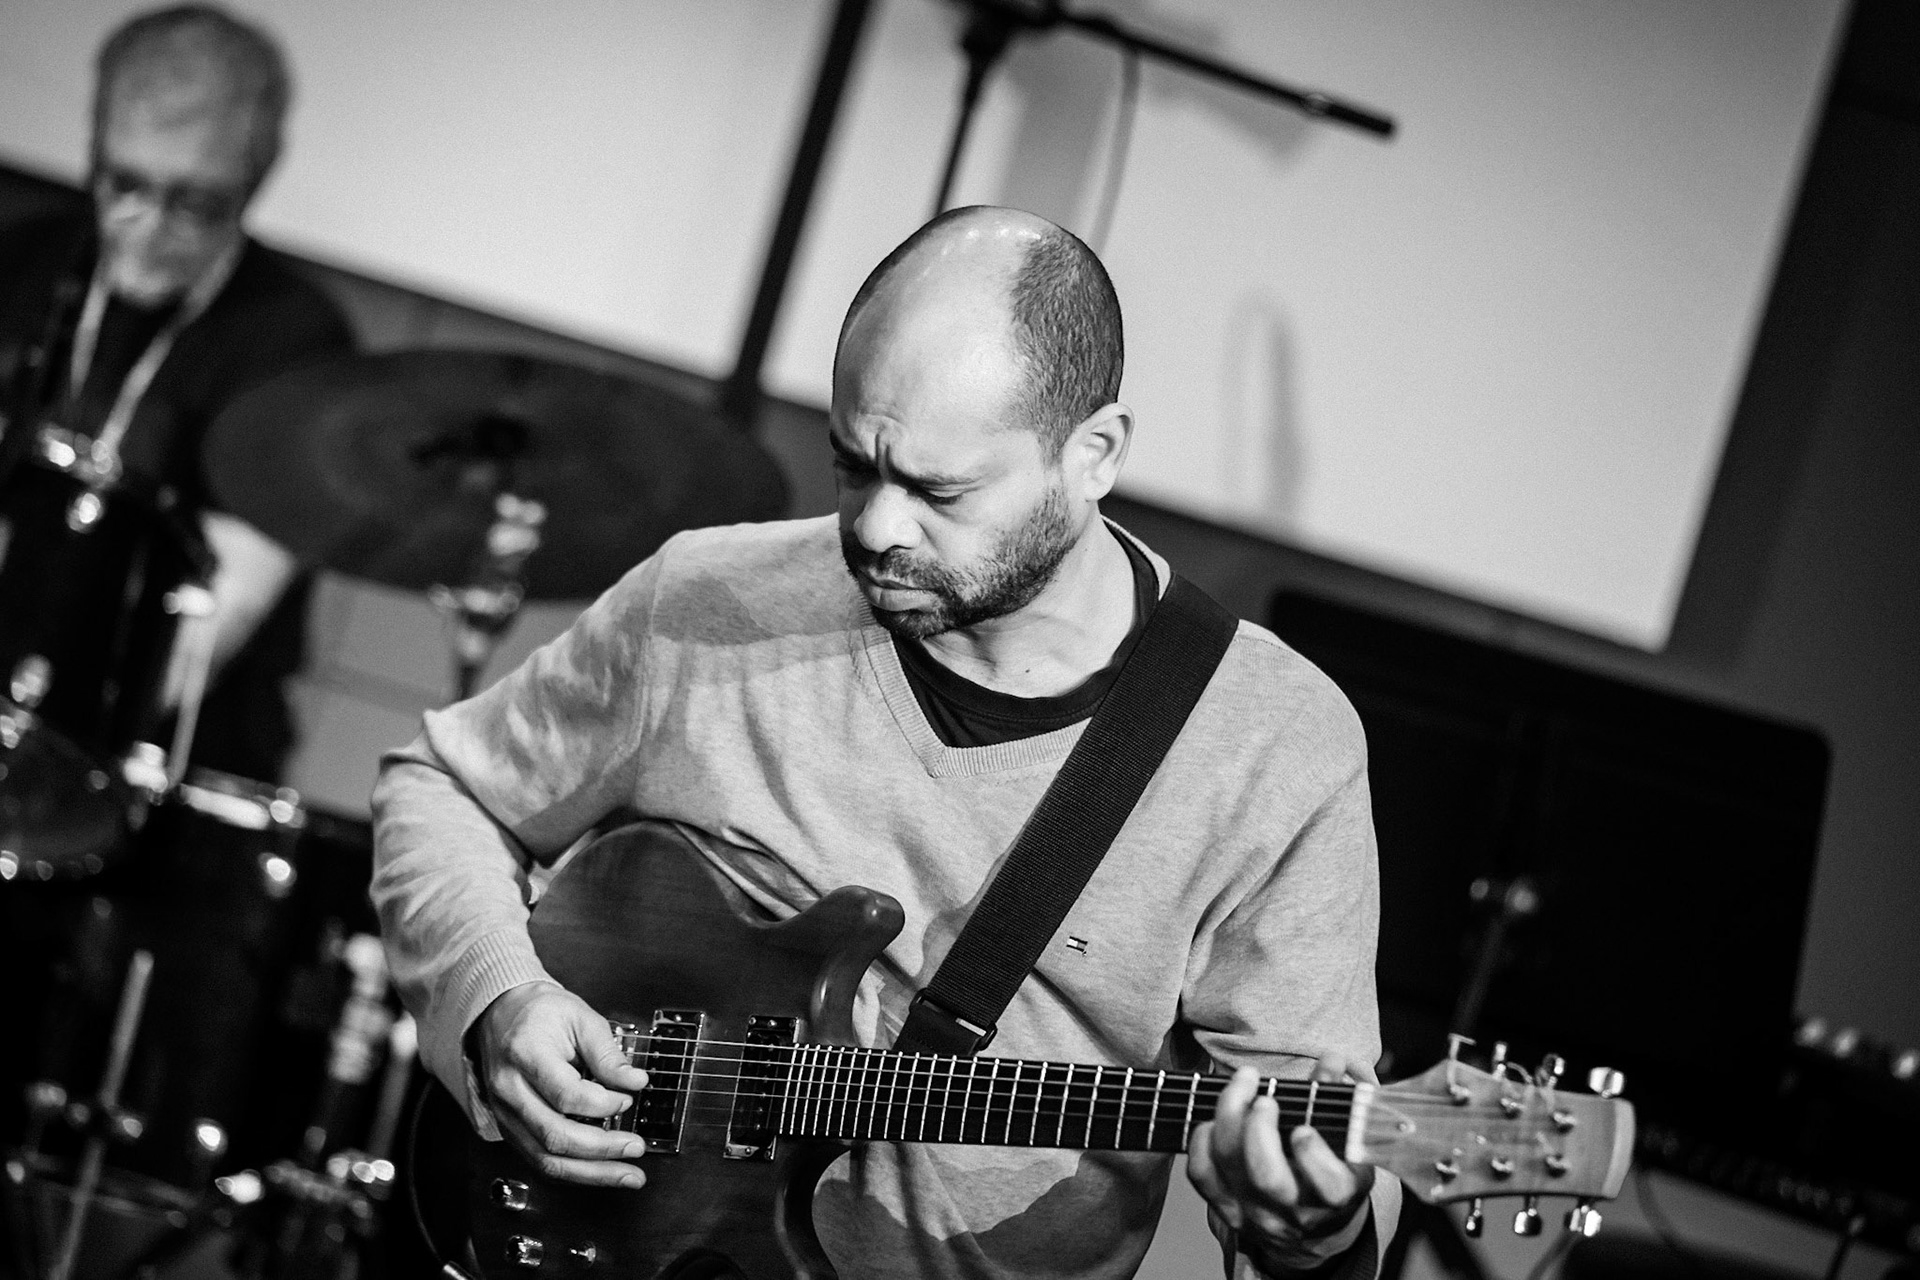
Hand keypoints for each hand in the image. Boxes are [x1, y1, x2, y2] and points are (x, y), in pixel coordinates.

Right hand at [470, 981, 650, 1187]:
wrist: (501, 1015)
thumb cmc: (541, 1013)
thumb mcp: (580, 1017)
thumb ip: (608, 1053)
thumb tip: (635, 1082)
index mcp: (525, 1054)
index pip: (566, 1094)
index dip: (603, 1103)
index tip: (627, 1098)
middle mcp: (509, 1089)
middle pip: (555, 1135)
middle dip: (602, 1149)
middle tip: (636, 1147)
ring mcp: (505, 1114)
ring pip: (545, 1159)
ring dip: (591, 1173)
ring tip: (627, 1175)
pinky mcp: (509, 1129)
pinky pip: (540, 1161)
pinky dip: (574, 1172)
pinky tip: (601, 1172)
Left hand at [1186, 1055, 1375, 1260]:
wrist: (1313, 1224)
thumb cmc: (1330, 1173)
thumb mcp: (1345, 1143)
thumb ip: (1337, 1099)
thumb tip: (1331, 1060)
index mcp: (1336, 1196)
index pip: (1330, 1186)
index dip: (1313, 1156)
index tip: (1303, 1129)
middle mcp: (1296, 1211)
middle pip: (1267, 1177)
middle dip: (1259, 1129)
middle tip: (1265, 1100)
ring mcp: (1258, 1213)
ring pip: (1231, 1169)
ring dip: (1229, 1119)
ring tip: (1242, 1085)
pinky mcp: (1228, 1209)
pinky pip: (1202, 1174)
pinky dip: (1202, 1140)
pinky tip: (1215, 1118)